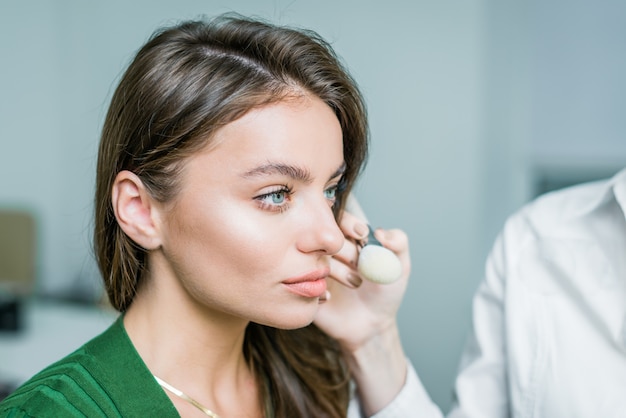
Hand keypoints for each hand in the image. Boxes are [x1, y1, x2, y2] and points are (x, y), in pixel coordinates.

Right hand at [314, 210, 409, 352]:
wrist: (371, 326)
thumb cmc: (384, 293)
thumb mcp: (399, 266)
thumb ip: (399, 242)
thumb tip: (381, 232)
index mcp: (347, 238)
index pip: (339, 218)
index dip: (348, 223)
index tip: (362, 236)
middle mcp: (326, 250)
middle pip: (324, 235)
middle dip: (345, 249)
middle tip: (361, 266)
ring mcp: (312, 268)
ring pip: (312, 257)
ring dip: (335, 269)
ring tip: (355, 284)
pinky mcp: (303, 288)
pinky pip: (300, 281)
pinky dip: (317, 287)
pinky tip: (330, 297)